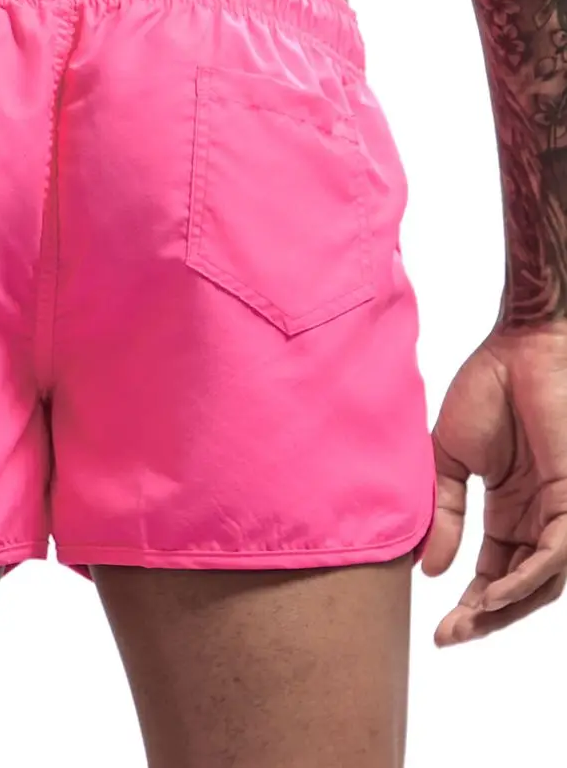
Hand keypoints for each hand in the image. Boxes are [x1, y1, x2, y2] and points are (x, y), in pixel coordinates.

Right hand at [423, 324, 566, 644]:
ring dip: (505, 608)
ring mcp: (560, 511)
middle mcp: (539, 518)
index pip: (495, 570)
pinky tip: (495, 594)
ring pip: (542, 580)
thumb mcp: (448, 460)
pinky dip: (526, 579)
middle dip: (486, 616)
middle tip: (449, 635)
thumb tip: (429, 567)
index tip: (437, 626)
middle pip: (519, 586)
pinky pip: (556, 555)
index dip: (469, 601)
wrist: (519, 348)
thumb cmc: (486, 389)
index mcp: (509, 509)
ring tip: (466, 623)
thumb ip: (445, 513)